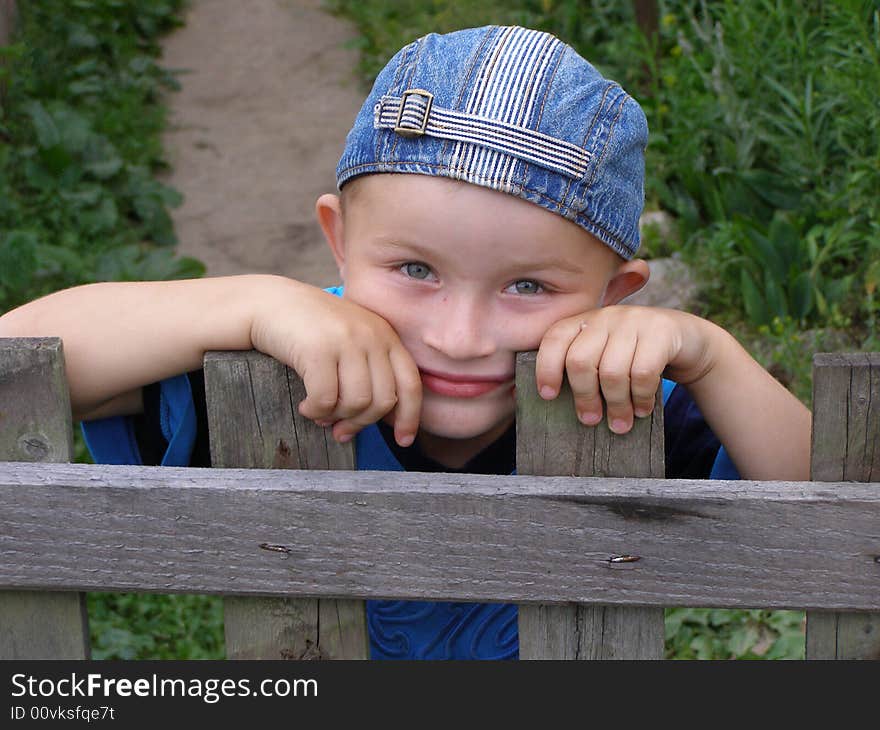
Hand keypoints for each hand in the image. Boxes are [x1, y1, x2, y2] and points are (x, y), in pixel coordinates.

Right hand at [250, 280, 421, 445]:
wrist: (271, 303)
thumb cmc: (310, 330)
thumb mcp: (351, 341)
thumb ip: (370, 370)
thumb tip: (375, 419)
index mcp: (385, 335)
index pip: (410, 383)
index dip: (410, 417)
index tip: (403, 441)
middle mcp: (371, 335)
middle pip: (383, 400)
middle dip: (362, 423)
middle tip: (341, 431)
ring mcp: (346, 340)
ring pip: (357, 402)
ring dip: (336, 418)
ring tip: (320, 415)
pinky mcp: (319, 349)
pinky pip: (326, 399)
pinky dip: (316, 412)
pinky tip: (306, 407)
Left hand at [534, 305, 714, 432]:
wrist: (684, 339)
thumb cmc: (632, 355)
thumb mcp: (603, 354)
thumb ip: (579, 369)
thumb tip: (542, 399)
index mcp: (583, 321)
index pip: (553, 339)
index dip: (546, 368)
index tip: (548, 396)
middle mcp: (605, 316)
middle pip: (580, 362)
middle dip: (584, 397)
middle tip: (590, 420)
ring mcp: (634, 320)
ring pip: (612, 372)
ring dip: (616, 405)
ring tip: (620, 423)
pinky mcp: (661, 331)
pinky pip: (643, 373)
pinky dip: (641, 398)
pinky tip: (642, 409)